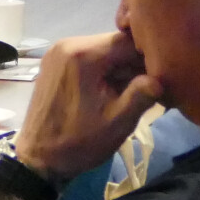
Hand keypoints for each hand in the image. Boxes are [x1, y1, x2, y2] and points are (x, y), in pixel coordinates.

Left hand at [11, 31, 162, 183]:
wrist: (38, 158)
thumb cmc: (79, 142)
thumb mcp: (118, 121)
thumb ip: (142, 94)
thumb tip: (161, 77)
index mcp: (82, 54)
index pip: (128, 41)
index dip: (148, 59)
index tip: (161, 78)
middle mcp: (67, 44)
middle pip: (114, 44)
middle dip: (134, 64)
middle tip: (149, 89)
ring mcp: (57, 52)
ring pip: (102, 50)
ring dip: (119, 68)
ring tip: (131, 93)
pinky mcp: (54, 62)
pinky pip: (87, 57)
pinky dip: (103, 70)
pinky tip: (111, 91)